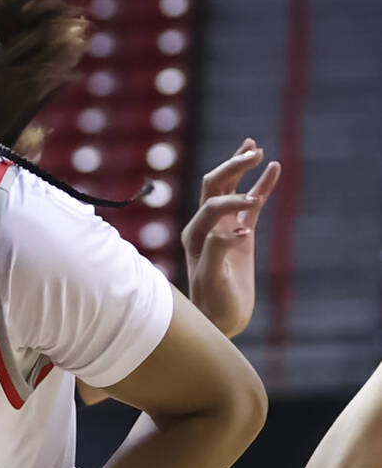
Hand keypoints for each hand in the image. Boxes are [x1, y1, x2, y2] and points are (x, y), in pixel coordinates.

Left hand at [182, 138, 280, 338]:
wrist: (220, 320)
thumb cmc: (213, 305)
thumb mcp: (213, 282)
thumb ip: (215, 254)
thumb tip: (231, 230)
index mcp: (194, 236)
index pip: (212, 205)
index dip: (232, 201)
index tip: (253, 212)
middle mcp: (204, 227)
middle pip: (215, 185)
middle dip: (232, 166)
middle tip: (253, 151)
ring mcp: (223, 228)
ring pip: (230, 189)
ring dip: (240, 167)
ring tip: (255, 148)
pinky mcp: (239, 234)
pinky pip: (251, 204)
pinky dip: (261, 186)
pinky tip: (273, 168)